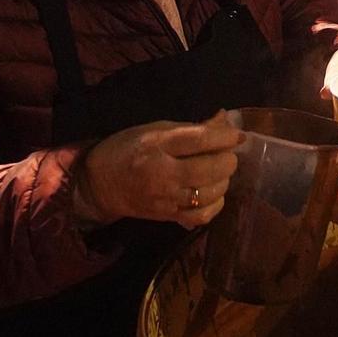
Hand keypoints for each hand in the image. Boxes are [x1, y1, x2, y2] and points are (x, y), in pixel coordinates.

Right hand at [74, 113, 240, 228]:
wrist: (99, 184)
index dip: (225, 137)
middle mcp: (162, 173)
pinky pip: (201, 216)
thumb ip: (191, 128)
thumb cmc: (128, 149)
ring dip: (223, 181)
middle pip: (209, 169)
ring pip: (209, 193)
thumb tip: (226, 120)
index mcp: (157, 145)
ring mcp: (165, 198)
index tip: (238, 136)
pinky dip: (215, 205)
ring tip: (220, 173)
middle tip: (227, 155)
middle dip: (227, 161)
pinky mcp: (167, 216)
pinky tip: (213, 194)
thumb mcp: (155, 130)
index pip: (199, 140)